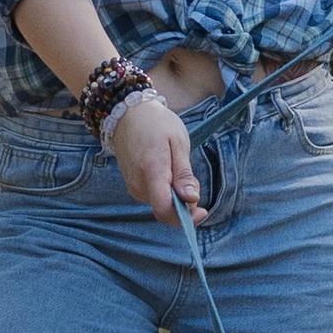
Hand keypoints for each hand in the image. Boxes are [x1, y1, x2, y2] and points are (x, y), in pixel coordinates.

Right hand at [109, 86, 198, 222]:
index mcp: (151, 171)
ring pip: (163, 204)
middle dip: (185, 200)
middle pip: (167, 209)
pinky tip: (167, 169)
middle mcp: (138, 184)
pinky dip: (167, 189)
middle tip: (190, 174)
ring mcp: (133, 186)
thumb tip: (191, 200)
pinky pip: (155, 196)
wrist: (128, 113)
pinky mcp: (133, 186)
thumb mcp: (178, 143)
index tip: (203, 211)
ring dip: (176, 194)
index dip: (186, 218)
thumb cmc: (157, 124)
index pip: (164, 210)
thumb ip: (184, 174)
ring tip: (176, 165)